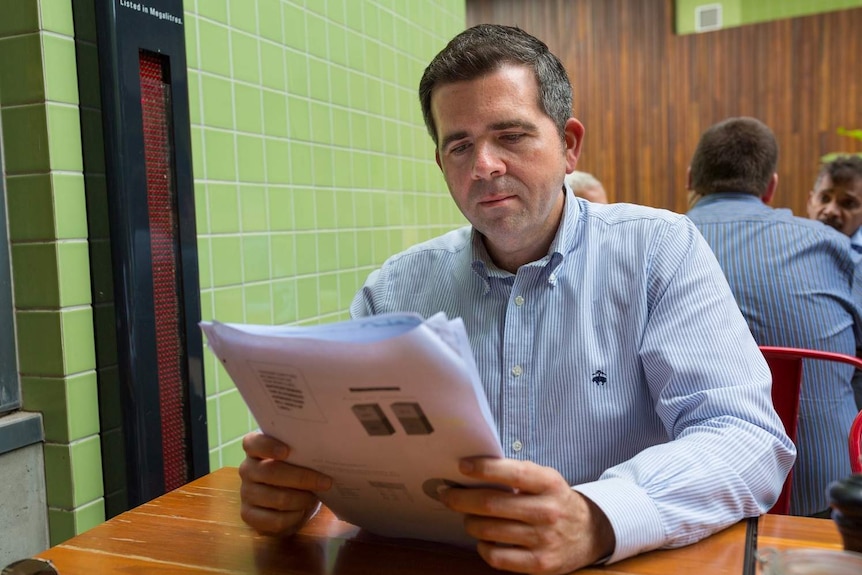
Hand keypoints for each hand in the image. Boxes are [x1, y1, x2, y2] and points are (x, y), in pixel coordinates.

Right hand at [238, 431, 332, 536]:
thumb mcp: (299, 457)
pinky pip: (275, 520)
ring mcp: (246, 493)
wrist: (290, 499)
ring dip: (301, 499)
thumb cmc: (296, 470)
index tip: (287, 451)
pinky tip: (302, 511)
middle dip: (302, 478)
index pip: (253, 443)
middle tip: (326, 482)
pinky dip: (294, 517)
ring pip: (277, 498)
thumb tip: (326, 450)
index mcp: (255, 448)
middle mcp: (247, 469)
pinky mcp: (249, 515)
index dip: (268, 446)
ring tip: (315, 498)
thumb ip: (304, 450)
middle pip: (270, 472)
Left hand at [439, 458, 614, 574]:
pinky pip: (496, 557)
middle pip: (492, 504)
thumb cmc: (556, 500)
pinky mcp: (539, 564)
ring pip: (489, 530)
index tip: (462, 466)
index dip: (485, 468)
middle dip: (461, 499)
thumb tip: (474, 470)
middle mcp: (548, 511)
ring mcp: (544, 540)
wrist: (590, 533)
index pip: (514, 473)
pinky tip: (484, 539)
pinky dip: (482, 547)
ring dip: (469, 522)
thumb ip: (517, 474)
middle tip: (447, 494)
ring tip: (468, 516)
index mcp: (550, 484)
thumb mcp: (546, 480)